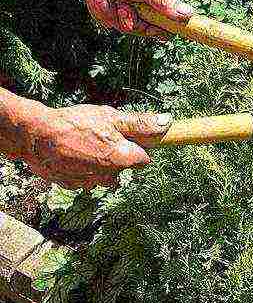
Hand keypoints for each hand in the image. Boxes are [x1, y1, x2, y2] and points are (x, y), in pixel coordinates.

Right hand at [20, 104, 170, 189]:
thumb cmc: (76, 124)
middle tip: (102, 136)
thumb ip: (141, 123)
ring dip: (100, 162)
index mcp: (124, 159)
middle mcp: (111, 176)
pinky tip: (72, 154)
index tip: (128, 136)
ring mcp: (91, 182)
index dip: (138, 146)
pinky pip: (86, 177)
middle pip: (124, 166)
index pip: (144, 159)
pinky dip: (82, 167)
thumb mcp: (112, 118)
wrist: (35, 136)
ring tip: (85, 144)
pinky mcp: (73, 185)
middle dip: (118, 153)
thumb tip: (168, 122)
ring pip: (105, 173)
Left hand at [71, 0, 192, 37]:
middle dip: (128, 19)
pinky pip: (110, 21)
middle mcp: (148, 3)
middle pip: (144, 29)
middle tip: (122, 6)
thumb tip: (189, 14)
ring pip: (125, 25)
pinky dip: (102, 11)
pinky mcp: (115, 9)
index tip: (147, 25)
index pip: (169, 24)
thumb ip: (164, 2)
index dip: (157, 28)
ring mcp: (131, 7)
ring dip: (112, 13)